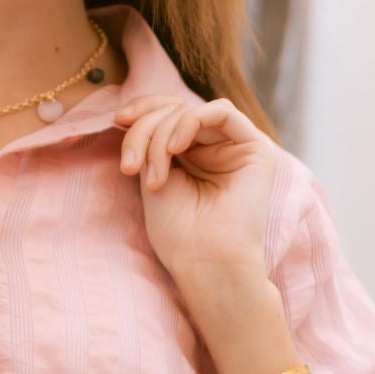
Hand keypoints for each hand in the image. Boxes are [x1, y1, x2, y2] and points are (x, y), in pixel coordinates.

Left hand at [113, 92, 279, 285]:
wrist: (205, 264)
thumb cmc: (178, 233)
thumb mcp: (151, 174)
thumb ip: (149, 140)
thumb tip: (129, 111)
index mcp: (192, 154)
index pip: (167, 112)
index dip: (143, 109)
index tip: (118, 122)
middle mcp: (216, 147)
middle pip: (174, 109)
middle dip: (145, 131)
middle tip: (130, 167)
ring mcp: (236, 147)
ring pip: (190, 111)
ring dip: (162, 136)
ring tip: (153, 176)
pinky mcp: (256, 149)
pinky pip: (221, 112)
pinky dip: (191, 121)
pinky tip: (176, 148)